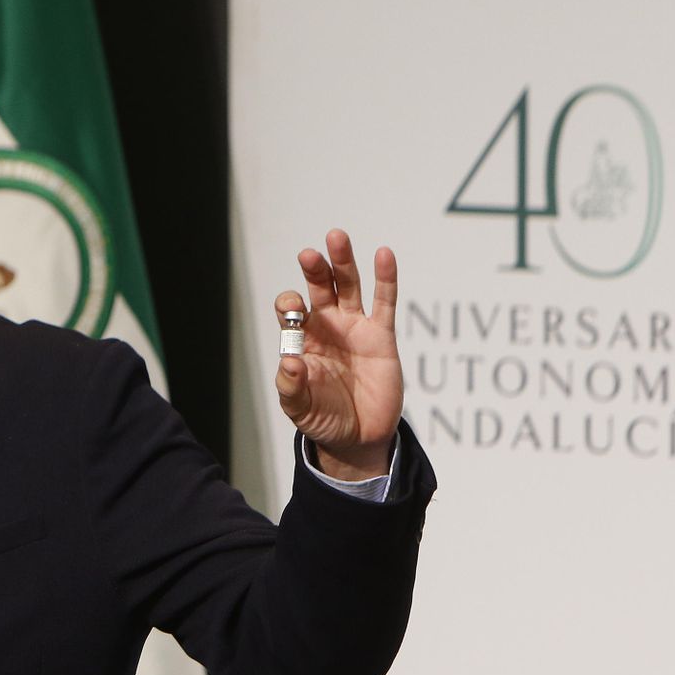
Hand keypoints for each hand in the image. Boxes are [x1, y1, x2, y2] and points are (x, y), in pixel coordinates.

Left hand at [274, 229, 402, 479]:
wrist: (357, 437)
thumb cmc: (322, 418)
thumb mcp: (299, 407)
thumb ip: (292, 385)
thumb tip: (288, 362)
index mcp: (301, 340)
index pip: (292, 311)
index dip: (290, 306)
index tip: (294, 312)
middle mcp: (326, 327)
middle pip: (318, 288)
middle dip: (314, 270)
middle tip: (309, 253)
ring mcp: (354, 328)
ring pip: (348, 286)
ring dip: (343, 262)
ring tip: (337, 237)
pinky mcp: (381, 335)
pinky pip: (384, 302)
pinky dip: (385, 278)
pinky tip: (383, 254)